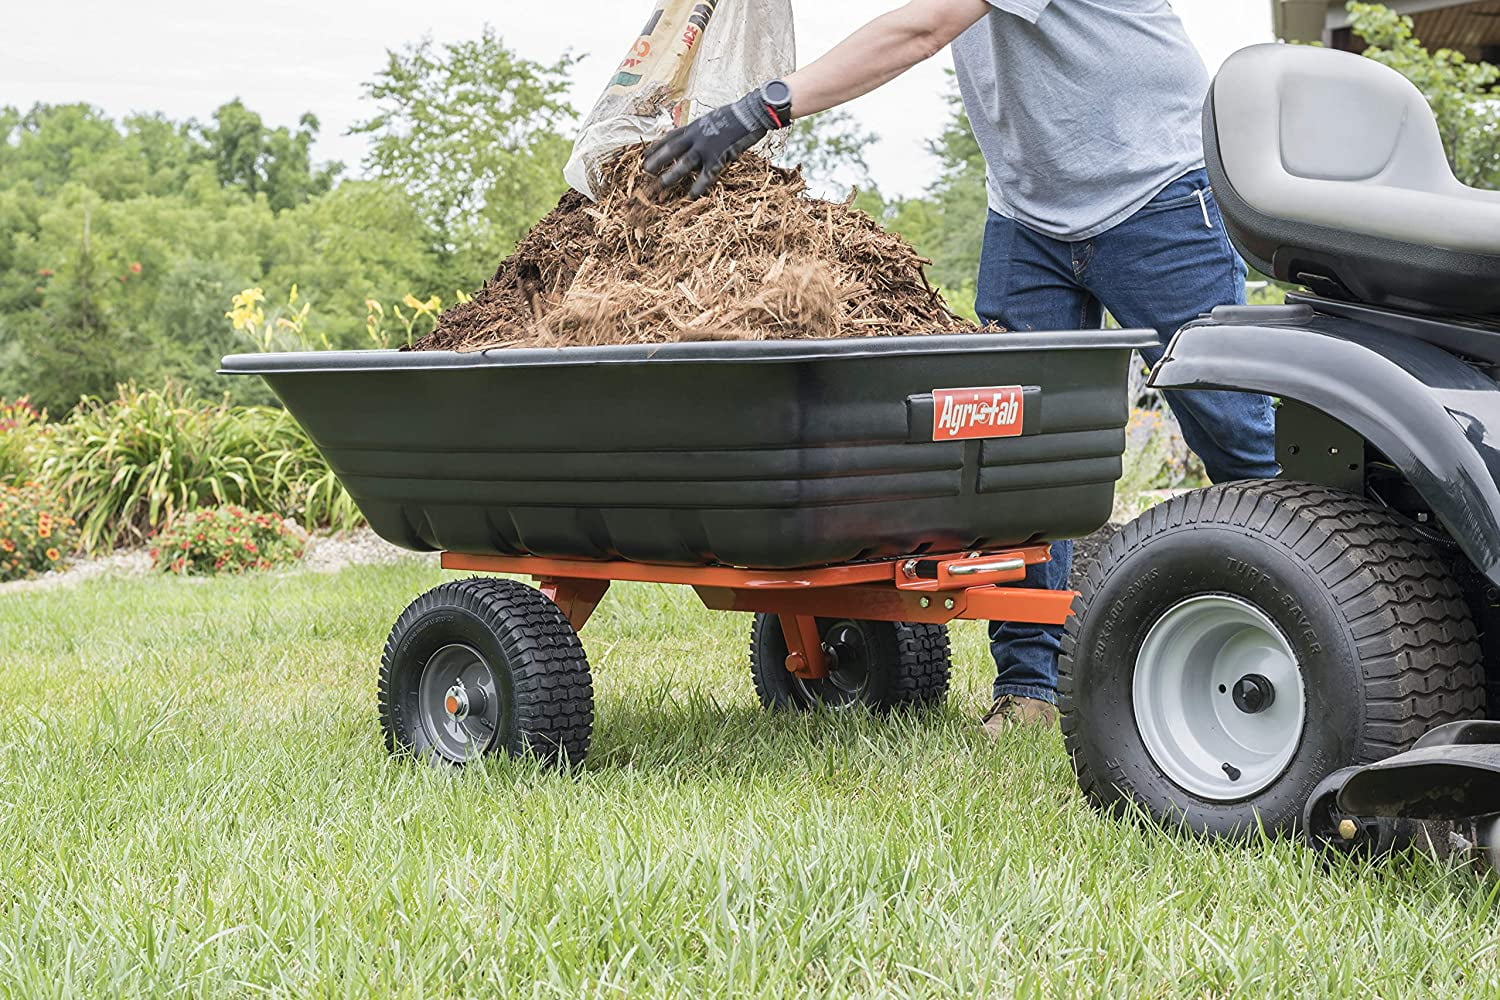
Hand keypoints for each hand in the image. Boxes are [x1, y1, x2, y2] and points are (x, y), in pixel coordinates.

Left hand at [643, 87, 789, 197]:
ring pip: (684, 163)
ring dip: (672, 174)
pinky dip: (699, 186)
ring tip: (661, 184)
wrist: (750, 113)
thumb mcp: (710, 120)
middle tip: (645, 171)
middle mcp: (696, 136)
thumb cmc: (733, 117)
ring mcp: (706, 147)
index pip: (669, 137)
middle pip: (671, 149)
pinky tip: (691, 196)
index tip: (645, 155)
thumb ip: (699, 132)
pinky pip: (706, 175)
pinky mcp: (719, 157)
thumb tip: (691, 142)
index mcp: (693, 126)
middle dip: (657, 160)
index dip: (656, 147)